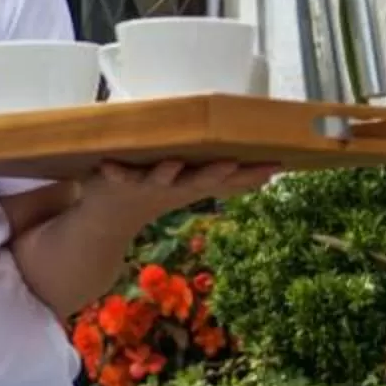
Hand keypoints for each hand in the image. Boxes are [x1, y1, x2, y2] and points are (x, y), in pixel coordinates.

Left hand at [74, 157, 281, 231]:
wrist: (108, 221)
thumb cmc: (155, 191)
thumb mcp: (190, 185)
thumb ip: (220, 175)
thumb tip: (264, 168)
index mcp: (192, 183)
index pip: (227, 179)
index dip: (251, 174)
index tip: (276, 165)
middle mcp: (173, 187)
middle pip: (198, 181)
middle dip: (214, 173)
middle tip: (233, 163)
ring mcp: (145, 185)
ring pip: (159, 178)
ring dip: (166, 173)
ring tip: (173, 164)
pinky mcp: (117, 181)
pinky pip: (116, 175)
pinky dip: (114, 172)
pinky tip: (108, 165)